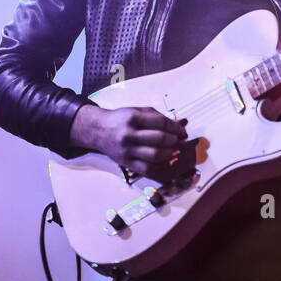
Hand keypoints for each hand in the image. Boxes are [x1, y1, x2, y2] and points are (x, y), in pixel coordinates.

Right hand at [70, 105, 188, 180]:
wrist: (98, 130)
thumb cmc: (120, 120)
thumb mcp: (137, 111)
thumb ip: (158, 117)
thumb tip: (180, 124)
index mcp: (132, 118)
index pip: (160, 122)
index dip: (175, 127)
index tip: (182, 130)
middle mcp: (128, 134)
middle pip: (159, 139)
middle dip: (175, 140)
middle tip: (181, 140)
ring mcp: (127, 150)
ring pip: (155, 155)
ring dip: (170, 153)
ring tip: (175, 150)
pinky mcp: (126, 162)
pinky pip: (148, 169)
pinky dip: (160, 167)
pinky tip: (165, 161)